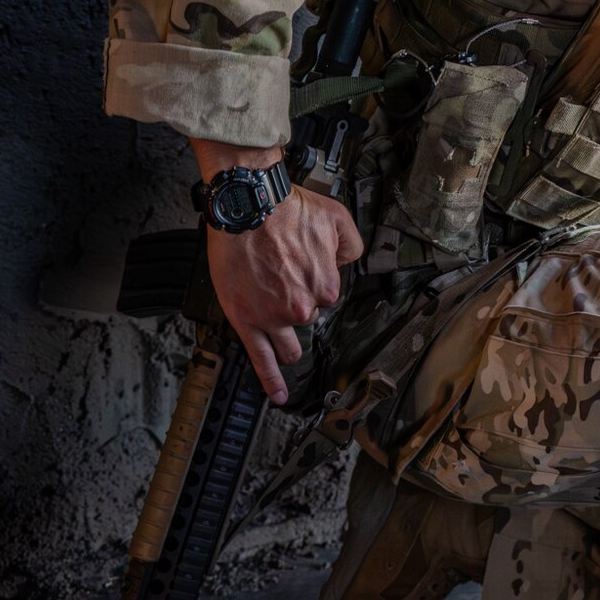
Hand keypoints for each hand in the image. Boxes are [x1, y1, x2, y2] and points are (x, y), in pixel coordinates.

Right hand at [191, 140, 362, 402]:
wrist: (247, 206)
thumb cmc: (287, 209)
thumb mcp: (337, 218)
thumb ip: (351, 246)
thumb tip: (345, 263)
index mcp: (326, 285)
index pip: (328, 298)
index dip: (315, 284)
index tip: (303, 272)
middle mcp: (304, 306)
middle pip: (308, 318)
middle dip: (300, 306)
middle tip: (284, 284)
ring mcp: (274, 317)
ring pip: (290, 344)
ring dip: (289, 341)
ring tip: (283, 338)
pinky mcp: (247, 321)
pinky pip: (261, 359)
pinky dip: (271, 380)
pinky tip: (278, 394)